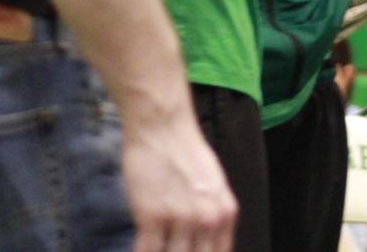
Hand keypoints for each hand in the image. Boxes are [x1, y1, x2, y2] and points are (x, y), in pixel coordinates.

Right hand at [121, 113, 237, 251]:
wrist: (162, 126)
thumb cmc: (186, 151)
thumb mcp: (213, 185)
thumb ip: (212, 216)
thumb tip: (203, 242)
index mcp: (225, 213)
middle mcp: (207, 219)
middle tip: (171, 249)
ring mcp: (180, 219)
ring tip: (158, 246)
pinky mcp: (150, 217)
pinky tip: (141, 248)